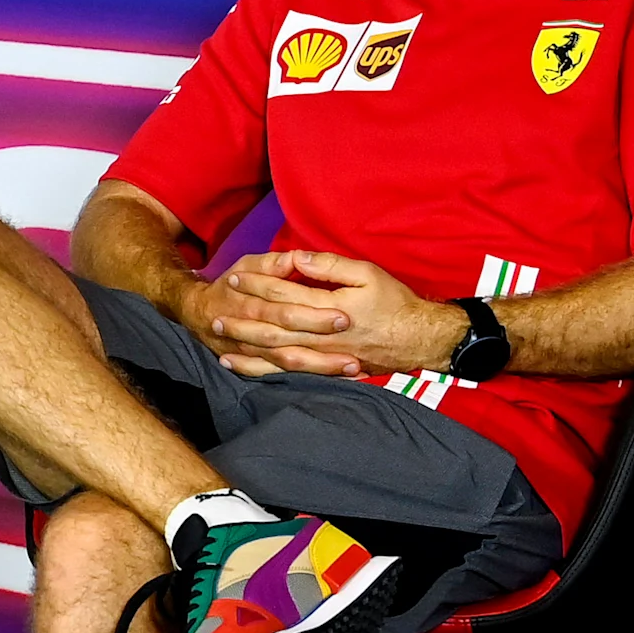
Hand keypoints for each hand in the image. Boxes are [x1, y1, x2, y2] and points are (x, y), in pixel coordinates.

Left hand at [198, 250, 461, 378]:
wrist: (419, 339)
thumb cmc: (394, 303)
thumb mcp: (367, 274)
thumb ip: (330, 267)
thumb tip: (298, 259)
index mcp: (330, 308)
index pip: (284, 294)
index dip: (257, 284)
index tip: (234, 276)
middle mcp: (321, 336)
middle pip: (272, 326)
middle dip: (241, 316)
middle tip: (214, 309)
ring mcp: (321, 356)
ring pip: (274, 353)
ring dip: (244, 343)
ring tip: (218, 334)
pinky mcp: (323, 370)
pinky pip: (285, 373)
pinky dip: (258, 369)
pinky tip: (237, 365)